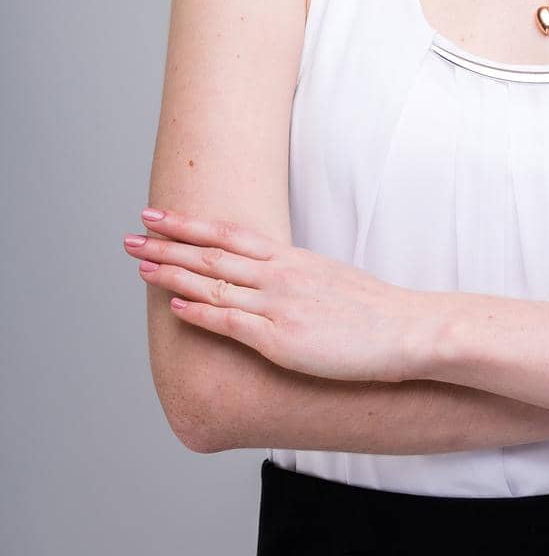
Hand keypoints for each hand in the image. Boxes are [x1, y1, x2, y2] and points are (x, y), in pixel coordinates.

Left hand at [123, 208, 438, 381]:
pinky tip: (174, 304)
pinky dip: (199, 311)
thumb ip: (297, 279)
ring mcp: (279, 305)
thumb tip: (274, 283)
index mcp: (292, 259)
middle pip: (213, 254)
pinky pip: (231, 321)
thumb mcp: (331, 281)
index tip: (159, 215)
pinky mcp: (281, 339)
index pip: (230, 234)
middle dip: (169, 243)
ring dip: (172, 272)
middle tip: (132, 233)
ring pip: (214, 283)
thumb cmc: (375, 313)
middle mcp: (281, 275)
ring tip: (139, 263)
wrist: (408, 331)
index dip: (190, 225)